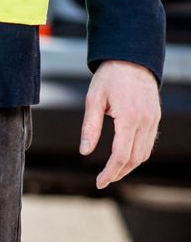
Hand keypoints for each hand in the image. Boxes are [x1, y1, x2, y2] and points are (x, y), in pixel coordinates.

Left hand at [79, 59, 161, 188]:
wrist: (132, 59)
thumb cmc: (109, 78)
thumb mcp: (93, 100)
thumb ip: (90, 127)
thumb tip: (85, 152)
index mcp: (130, 117)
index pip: (121, 155)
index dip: (110, 172)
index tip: (99, 182)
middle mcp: (146, 120)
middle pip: (135, 158)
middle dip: (119, 173)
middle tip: (102, 181)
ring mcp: (153, 119)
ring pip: (144, 153)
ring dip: (129, 167)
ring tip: (111, 173)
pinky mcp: (155, 117)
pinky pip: (149, 143)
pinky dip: (137, 155)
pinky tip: (123, 159)